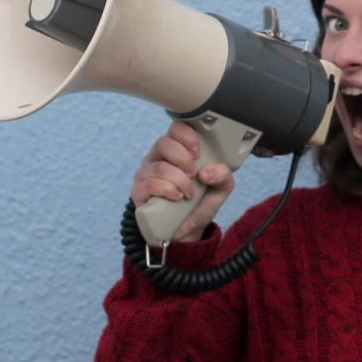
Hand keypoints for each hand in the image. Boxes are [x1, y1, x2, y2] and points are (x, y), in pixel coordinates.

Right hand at [129, 119, 233, 242]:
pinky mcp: (139, 191)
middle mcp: (158, 157)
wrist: (186, 232)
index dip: (186, 136)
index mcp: (177, 150)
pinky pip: (148, 184)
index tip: (198, 152)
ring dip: (179, 180)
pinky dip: (167, 190)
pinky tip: (177, 197)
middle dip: (183, 159)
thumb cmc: (199, 203)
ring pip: (158, 167)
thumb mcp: (220, 189)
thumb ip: (223, 175)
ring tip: (189, 193)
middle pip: (163, 143)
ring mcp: (146, 173)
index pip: (176, 129)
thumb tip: (207, 172)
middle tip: (194, 174)